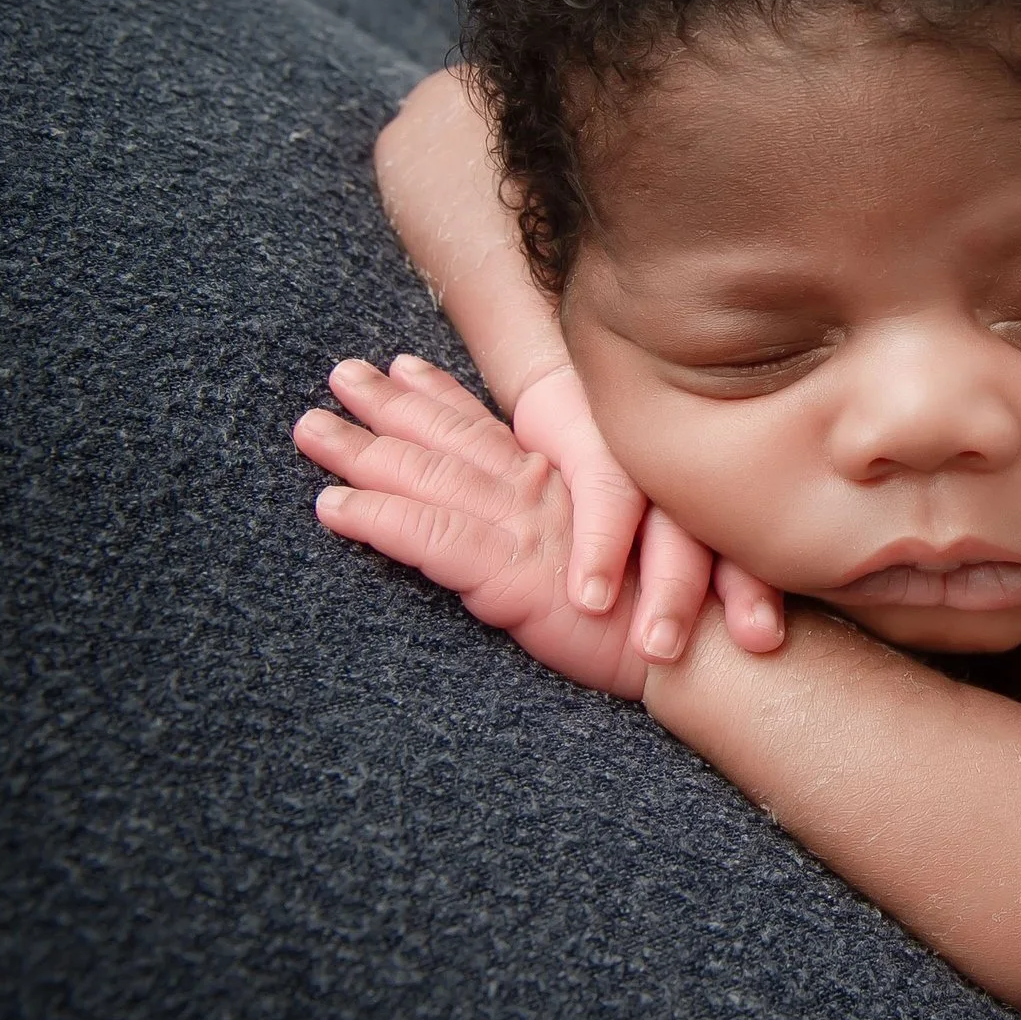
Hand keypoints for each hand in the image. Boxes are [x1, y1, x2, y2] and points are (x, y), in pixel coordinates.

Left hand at [294, 356, 777, 691]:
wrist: (711, 650)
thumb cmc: (687, 613)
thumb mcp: (642, 553)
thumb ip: (599, 529)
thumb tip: (574, 534)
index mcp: (570, 488)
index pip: (495, 433)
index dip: (445, 398)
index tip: (405, 369)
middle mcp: (543, 495)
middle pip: (451, 441)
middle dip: (388, 407)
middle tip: (338, 375)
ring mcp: (525, 529)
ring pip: (429, 478)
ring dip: (363, 452)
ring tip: (309, 429)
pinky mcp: (512, 572)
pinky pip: (431, 539)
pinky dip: (379, 519)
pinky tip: (331, 507)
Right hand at [507, 359, 782, 654]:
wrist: (565, 391)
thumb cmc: (623, 472)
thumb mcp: (668, 514)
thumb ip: (710, 562)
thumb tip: (766, 638)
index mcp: (725, 495)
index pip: (760, 545)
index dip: (762, 593)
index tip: (767, 639)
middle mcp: (699, 473)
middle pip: (731, 535)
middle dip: (740, 593)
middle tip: (752, 642)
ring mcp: (652, 455)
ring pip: (674, 521)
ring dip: (671, 586)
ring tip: (659, 647)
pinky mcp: (598, 437)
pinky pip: (603, 491)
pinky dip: (599, 547)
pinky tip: (593, 599)